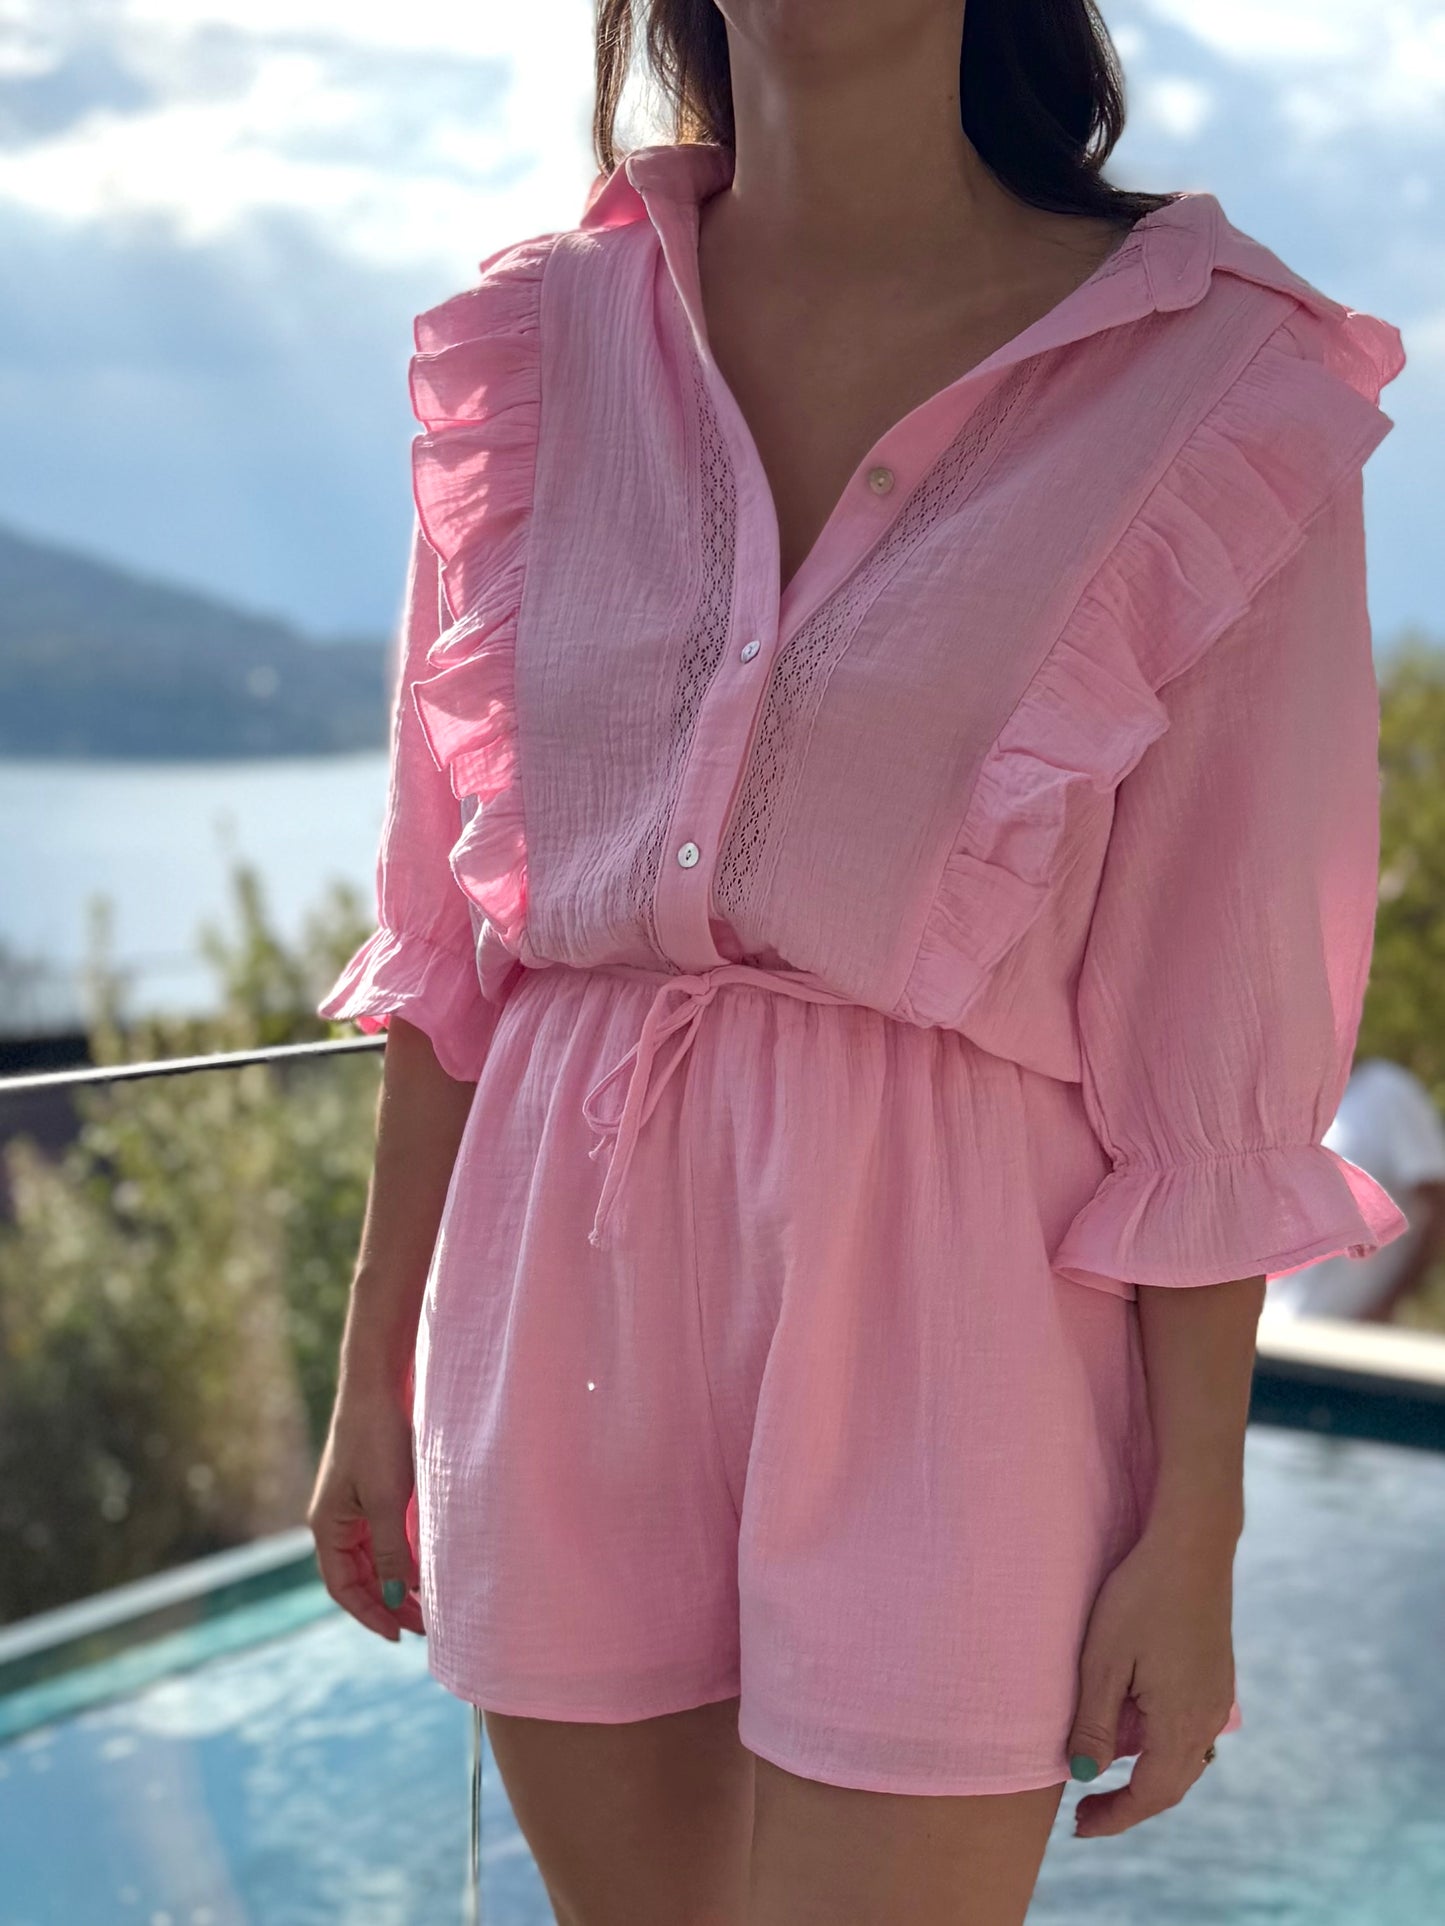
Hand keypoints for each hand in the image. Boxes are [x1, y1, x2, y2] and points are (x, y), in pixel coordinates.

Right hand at [307, 1381, 425, 1642]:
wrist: (377, 1387)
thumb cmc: (378, 1440)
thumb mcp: (388, 1501)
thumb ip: (392, 1552)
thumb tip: (398, 1598)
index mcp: (327, 1527)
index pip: (343, 1588)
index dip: (369, 1615)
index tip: (398, 1636)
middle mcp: (335, 1522)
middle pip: (358, 1578)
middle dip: (388, 1605)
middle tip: (425, 1626)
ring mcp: (352, 1508)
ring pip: (372, 1560)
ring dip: (396, 1584)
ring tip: (428, 1605)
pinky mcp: (370, 1492)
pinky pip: (382, 1538)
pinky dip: (400, 1558)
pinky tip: (423, 1568)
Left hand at [1066, 1523, 1236, 1836]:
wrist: (1192, 1546)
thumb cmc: (1142, 1597)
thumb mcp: (1103, 1660)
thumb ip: (1095, 1723)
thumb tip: (1084, 1776)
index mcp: (1182, 1724)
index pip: (1150, 1796)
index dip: (1115, 1817)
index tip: (1079, 1826)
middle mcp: (1208, 1720)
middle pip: (1170, 1784)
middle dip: (1128, 1801)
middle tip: (1085, 1810)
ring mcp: (1217, 1697)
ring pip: (1181, 1757)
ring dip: (1143, 1771)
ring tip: (1101, 1767)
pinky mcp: (1215, 1676)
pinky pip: (1188, 1728)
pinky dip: (1158, 1741)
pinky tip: (1131, 1723)